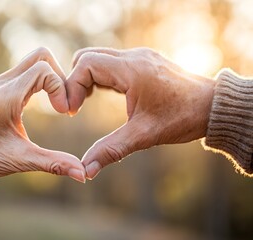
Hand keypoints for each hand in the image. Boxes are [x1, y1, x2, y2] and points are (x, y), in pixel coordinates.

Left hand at [0, 47, 85, 183]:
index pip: (44, 70)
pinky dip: (41, 81)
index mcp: (6, 97)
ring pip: (33, 61)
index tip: (64, 113)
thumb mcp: (18, 161)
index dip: (61, 88)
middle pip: (41, 56)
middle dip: (59, 76)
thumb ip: (52, 163)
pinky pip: (25, 72)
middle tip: (63, 103)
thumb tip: (82, 174)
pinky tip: (44, 103)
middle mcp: (1, 84)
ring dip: (51, 78)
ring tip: (57, 104)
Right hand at [66, 47, 215, 178]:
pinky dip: (99, 76)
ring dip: (86, 78)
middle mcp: (133, 57)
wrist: (213, 107)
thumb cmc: (182, 118)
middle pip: (87, 57)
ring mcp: (138, 57)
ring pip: (98, 57)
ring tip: (84, 103)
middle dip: (75, 81)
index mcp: (132, 70)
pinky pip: (111, 62)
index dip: (71, 85)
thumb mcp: (144, 135)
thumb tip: (86, 170)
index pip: (86, 64)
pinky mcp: (142, 62)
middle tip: (74, 107)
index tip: (71, 110)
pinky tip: (100, 95)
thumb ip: (111, 150)